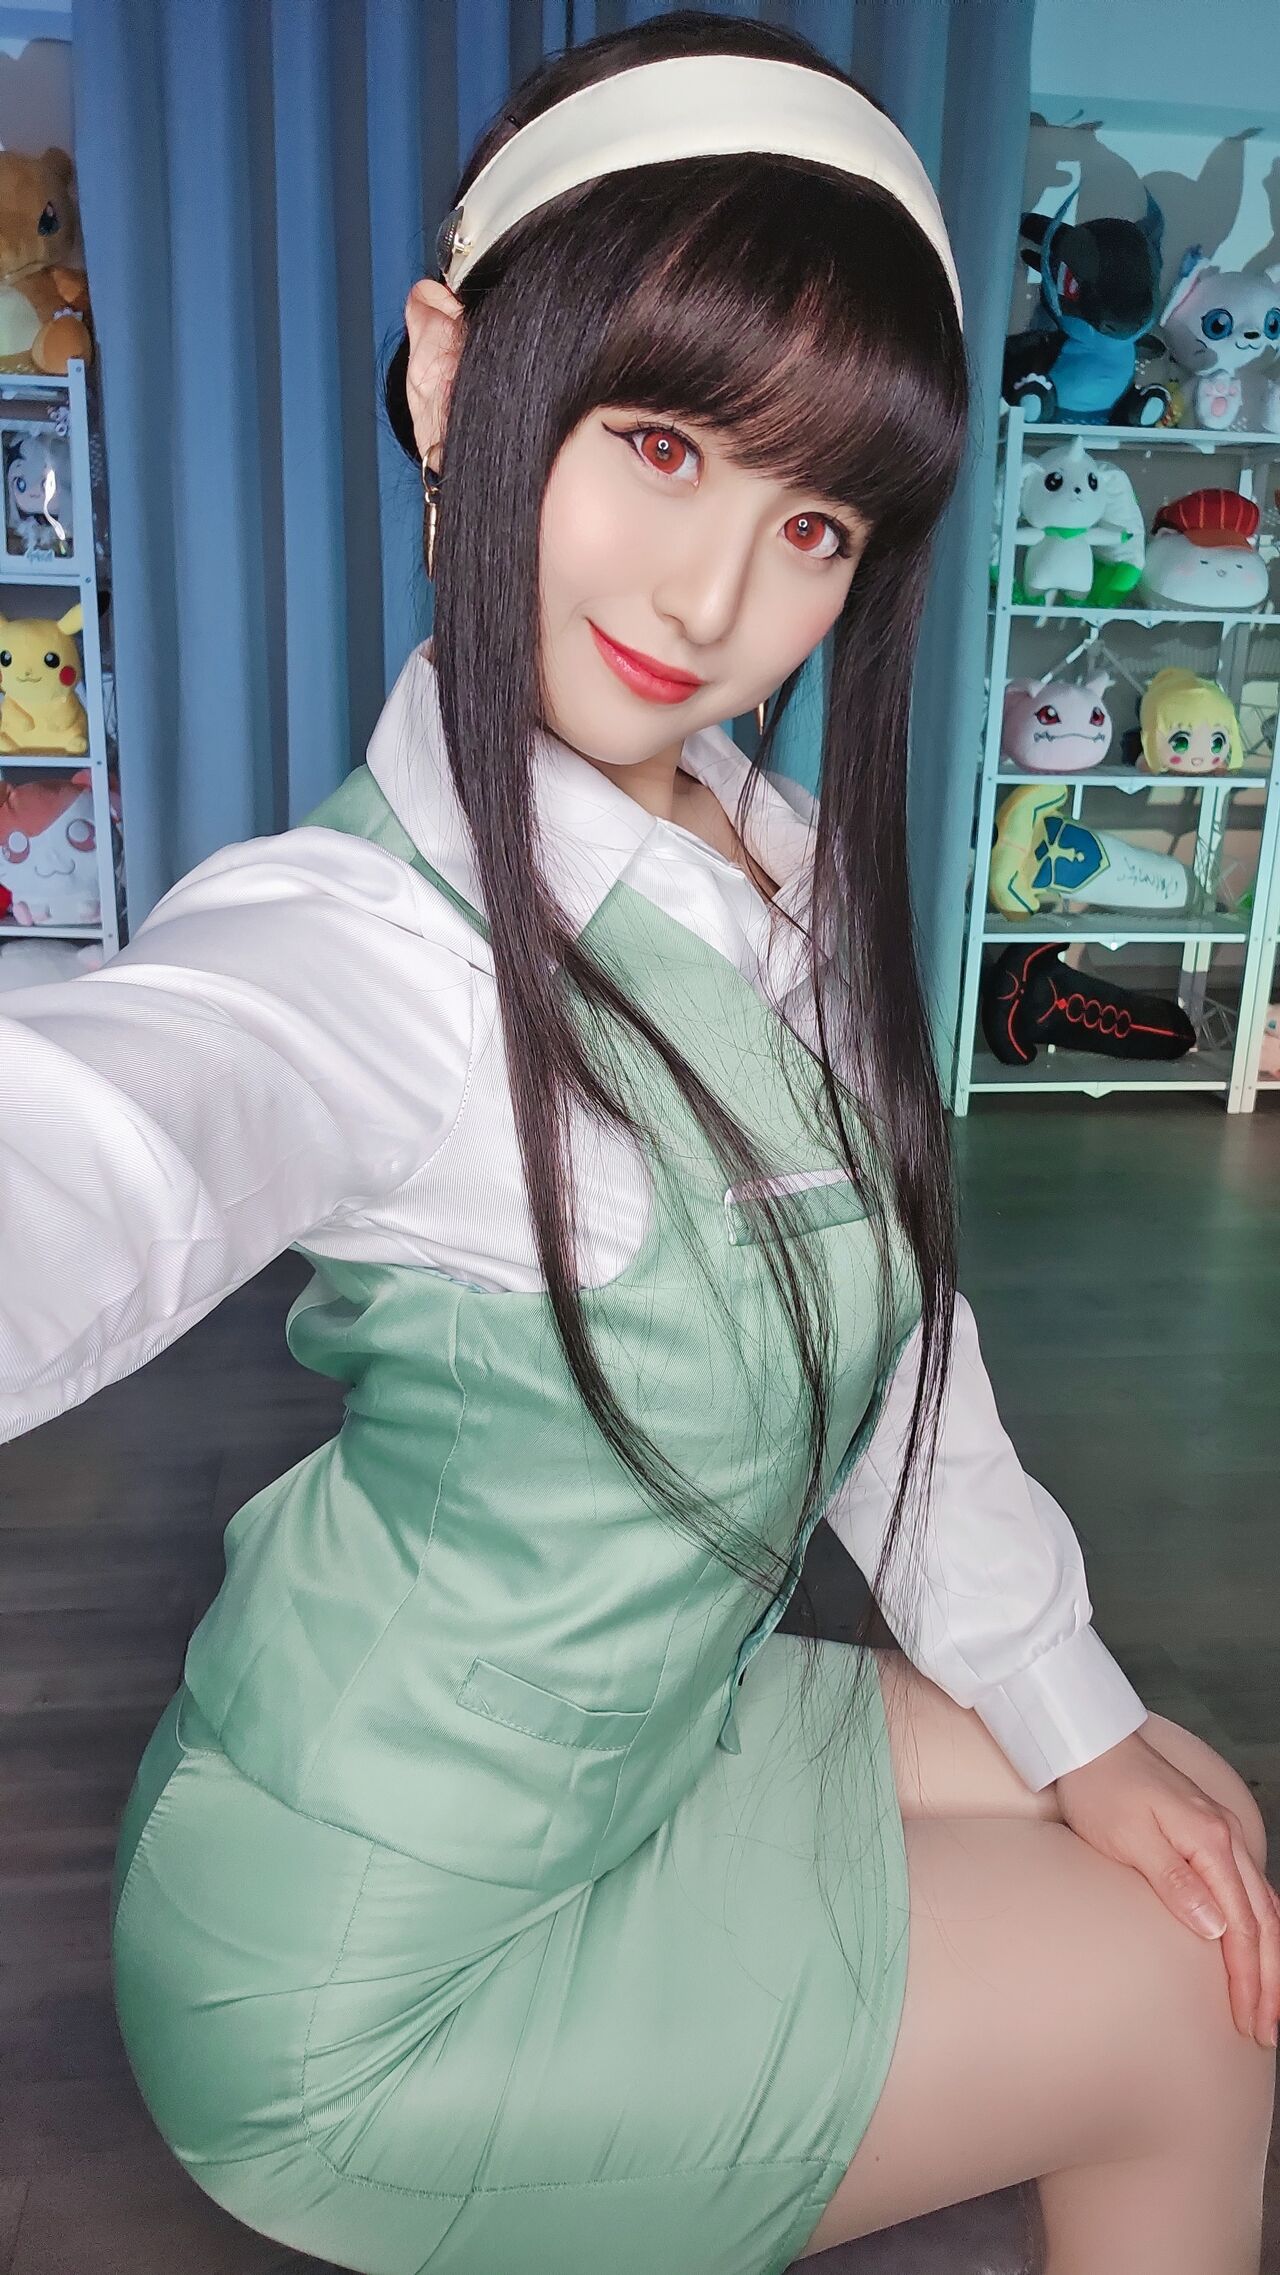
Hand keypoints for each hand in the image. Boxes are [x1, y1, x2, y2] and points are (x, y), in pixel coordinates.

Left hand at [1055, 1729, 1279, 2047]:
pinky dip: (1261, 1927)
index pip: (1242, 1926)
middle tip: (1268, 2030)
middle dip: (1269, 1980)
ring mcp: (1223, 1834)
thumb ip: (1174, 1882)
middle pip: (1264, 1921)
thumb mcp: (1129, 1836)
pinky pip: (1249, 1889)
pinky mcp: (1210, 1834)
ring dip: (1269, 1958)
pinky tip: (1258, 1949)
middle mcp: (1228, 1837)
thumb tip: (1216, 1929)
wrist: (1089, 1739)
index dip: (1248, 1979)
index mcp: (1212, 1841)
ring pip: (1264, 1907)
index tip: (1249, 2022)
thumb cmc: (1101, 1786)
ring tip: (1269, 2004)